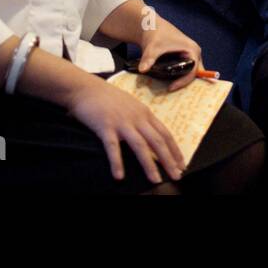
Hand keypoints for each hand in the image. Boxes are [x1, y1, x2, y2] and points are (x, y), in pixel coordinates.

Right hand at [66, 76, 185, 182]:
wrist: (86, 88)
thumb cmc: (107, 98)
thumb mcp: (130, 106)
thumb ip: (140, 119)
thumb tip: (150, 136)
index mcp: (144, 113)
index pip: (165, 133)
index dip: (174, 150)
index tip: (182, 164)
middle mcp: (137, 118)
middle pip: (157, 141)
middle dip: (168, 160)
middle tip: (177, 175)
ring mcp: (122, 122)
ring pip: (140, 146)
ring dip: (149, 164)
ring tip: (155, 179)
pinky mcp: (105, 127)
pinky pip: (113, 147)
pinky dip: (117, 162)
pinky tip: (119, 176)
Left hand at [138, 19, 203, 91]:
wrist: (152, 26)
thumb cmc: (155, 35)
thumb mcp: (152, 48)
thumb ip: (148, 59)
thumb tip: (143, 70)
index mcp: (192, 50)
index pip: (193, 71)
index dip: (183, 81)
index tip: (170, 88)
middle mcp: (194, 52)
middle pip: (195, 73)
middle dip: (185, 83)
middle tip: (171, 90)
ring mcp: (190, 55)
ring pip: (191, 72)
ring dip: (183, 80)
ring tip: (170, 88)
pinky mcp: (185, 56)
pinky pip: (187, 69)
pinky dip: (180, 76)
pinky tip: (170, 82)